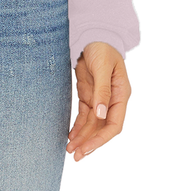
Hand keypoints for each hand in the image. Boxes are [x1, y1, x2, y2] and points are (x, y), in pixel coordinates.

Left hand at [65, 41, 130, 160]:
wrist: (93, 35)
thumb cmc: (102, 48)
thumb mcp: (103, 67)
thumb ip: (102, 90)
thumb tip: (101, 114)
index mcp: (121, 95)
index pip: (114, 125)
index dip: (102, 138)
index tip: (88, 147)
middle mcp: (111, 101)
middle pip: (102, 128)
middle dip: (90, 143)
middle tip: (76, 155)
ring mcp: (100, 99)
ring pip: (92, 125)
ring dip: (82, 138)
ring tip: (70, 150)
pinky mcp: (89, 96)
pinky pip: (84, 116)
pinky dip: (78, 127)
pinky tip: (70, 137)